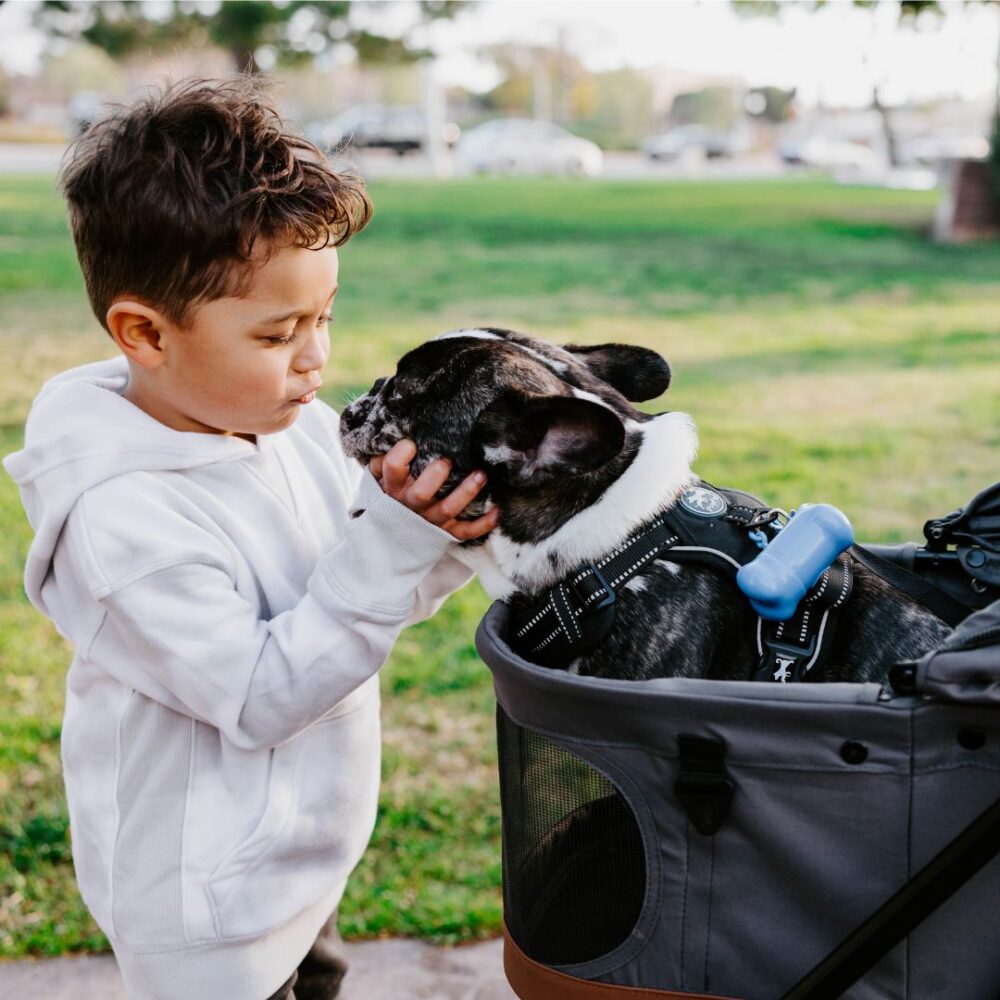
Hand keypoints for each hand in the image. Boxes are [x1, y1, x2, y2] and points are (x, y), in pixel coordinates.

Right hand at [370, 440, 498, 541]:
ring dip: (466, 492)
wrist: (388, 537)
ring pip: (448, 509)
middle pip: (422, 493)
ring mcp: (429, 519)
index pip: (394, 468)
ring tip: (481, 475)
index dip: (402, 454)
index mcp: (393, 487)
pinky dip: (483, 524)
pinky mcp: (446, 532)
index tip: (412, 444)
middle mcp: (411, 504)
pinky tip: (497, 510)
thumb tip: (398, 432)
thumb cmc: (389, 496)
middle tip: (446, 461)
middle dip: (436, 475)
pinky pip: (466, 531)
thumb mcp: (378, 478)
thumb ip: (383, 458)